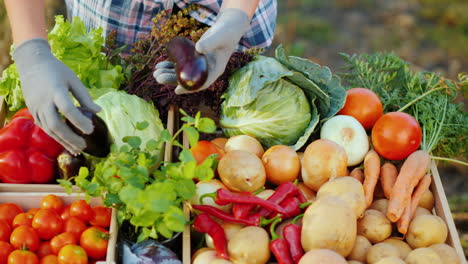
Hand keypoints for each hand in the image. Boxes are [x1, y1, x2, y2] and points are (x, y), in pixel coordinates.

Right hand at [13, 38, 100, 153]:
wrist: (32, 63)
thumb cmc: (57, 70)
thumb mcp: (73, 80)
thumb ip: (85, 97)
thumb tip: (98, 111)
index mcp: (56, 90)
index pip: (67, 109)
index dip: (80, 121)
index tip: (91, 129)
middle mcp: (43, 101)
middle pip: (55, 124)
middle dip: (70, 138)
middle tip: (84, 146)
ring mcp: (35, 107)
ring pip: (48, 129)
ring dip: (63, 141)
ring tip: (77, 150)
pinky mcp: (32, 111)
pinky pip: (44, 127)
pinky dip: (55, 137)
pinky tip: (67, 143)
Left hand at [154, 8, 250, 93]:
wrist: (227, 27)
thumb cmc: (226, 32)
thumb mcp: (220, 37)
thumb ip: (210, 42)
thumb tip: (197, 49)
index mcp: (215, 70)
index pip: (202, 83)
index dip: (189, 88)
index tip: (176, 90)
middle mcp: (207, 70)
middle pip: (188, 79)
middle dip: (172, 79)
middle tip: (158, 77)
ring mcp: (200, 65)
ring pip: (183, 73)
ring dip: (169, 73)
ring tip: (155, 72)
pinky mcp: (195, 58)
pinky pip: (182, 65)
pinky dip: (171, 65)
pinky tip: (160, 64)